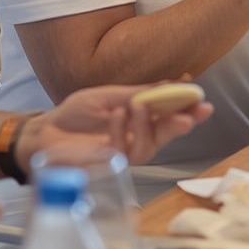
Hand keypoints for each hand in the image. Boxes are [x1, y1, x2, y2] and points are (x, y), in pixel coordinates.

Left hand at [19, 84, 213, 169]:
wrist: (46, 131)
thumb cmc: (76, 114)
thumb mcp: (109, 95)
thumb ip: (139, 93)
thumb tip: (170, 84)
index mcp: (140, 120)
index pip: (170, 115)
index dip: (187, 109)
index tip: (201, 100)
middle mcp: (137, 139)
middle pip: (167, 135)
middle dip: (181, 124)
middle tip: (191, 115)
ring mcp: (124, 154)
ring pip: (149, 146)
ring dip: (148, 124)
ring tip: (140, 105)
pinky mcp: (109, 165)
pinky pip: (123, 150)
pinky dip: (121, 129)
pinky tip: (116, 114)